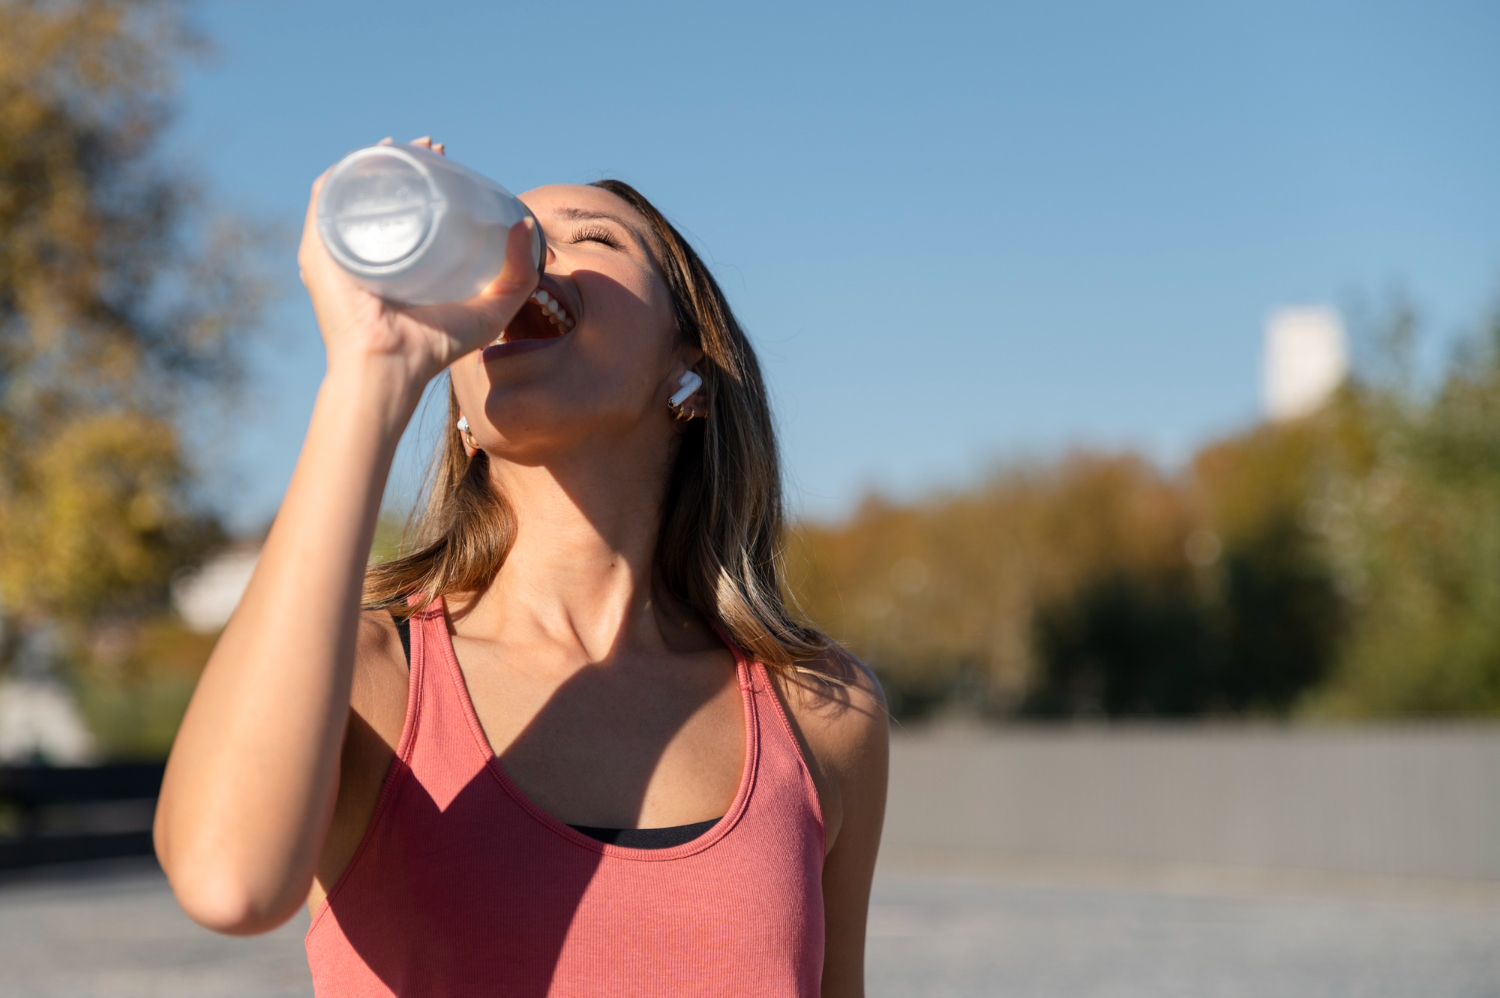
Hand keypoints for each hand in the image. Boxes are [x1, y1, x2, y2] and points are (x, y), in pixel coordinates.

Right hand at [296, 136, 538, 387]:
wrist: (391, 366)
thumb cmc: (436, 345)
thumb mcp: (492, 307)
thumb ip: (518, 273)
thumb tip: (525, 224)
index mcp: (401, 260)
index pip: (410, 206)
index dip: (428, 176)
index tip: (446, 156)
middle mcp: (368, 251)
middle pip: (380, 192)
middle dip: (401, 160)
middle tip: (430, 148)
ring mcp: (339, 248)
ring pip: (350, 190)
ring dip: (370, 160)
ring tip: (398, 145)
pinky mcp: (318, 250)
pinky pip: (323, 202)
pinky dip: (338, 175)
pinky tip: (360, 159)